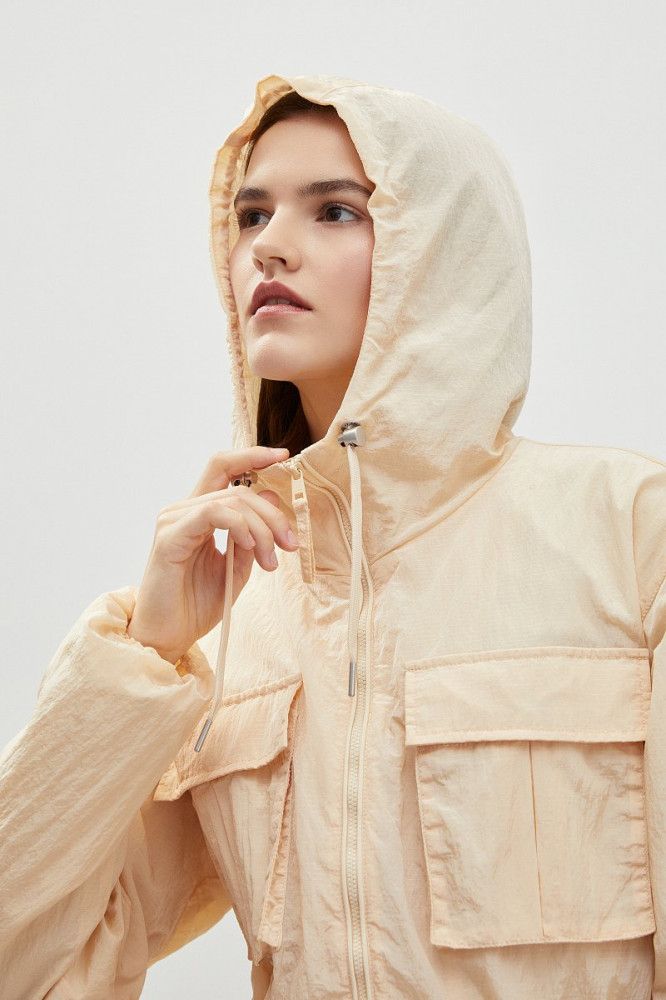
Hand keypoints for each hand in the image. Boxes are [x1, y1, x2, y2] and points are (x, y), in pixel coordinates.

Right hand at [126, 447, 297, 663]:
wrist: (168, 637)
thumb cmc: (196, 604)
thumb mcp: (237, 566)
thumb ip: (252, 535)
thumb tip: (272, 499)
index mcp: (198, 513)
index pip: (224, 468)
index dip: (252, 456)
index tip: (283, 456)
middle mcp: (183, 510)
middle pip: (238, 488)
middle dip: (273, 514)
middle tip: (290, 545)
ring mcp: (173, 521)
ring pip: (231, 501)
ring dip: (262, 529)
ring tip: (270, 561)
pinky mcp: (169, 537)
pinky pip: (212, 513)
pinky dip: (239, 526)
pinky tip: (248, 546)